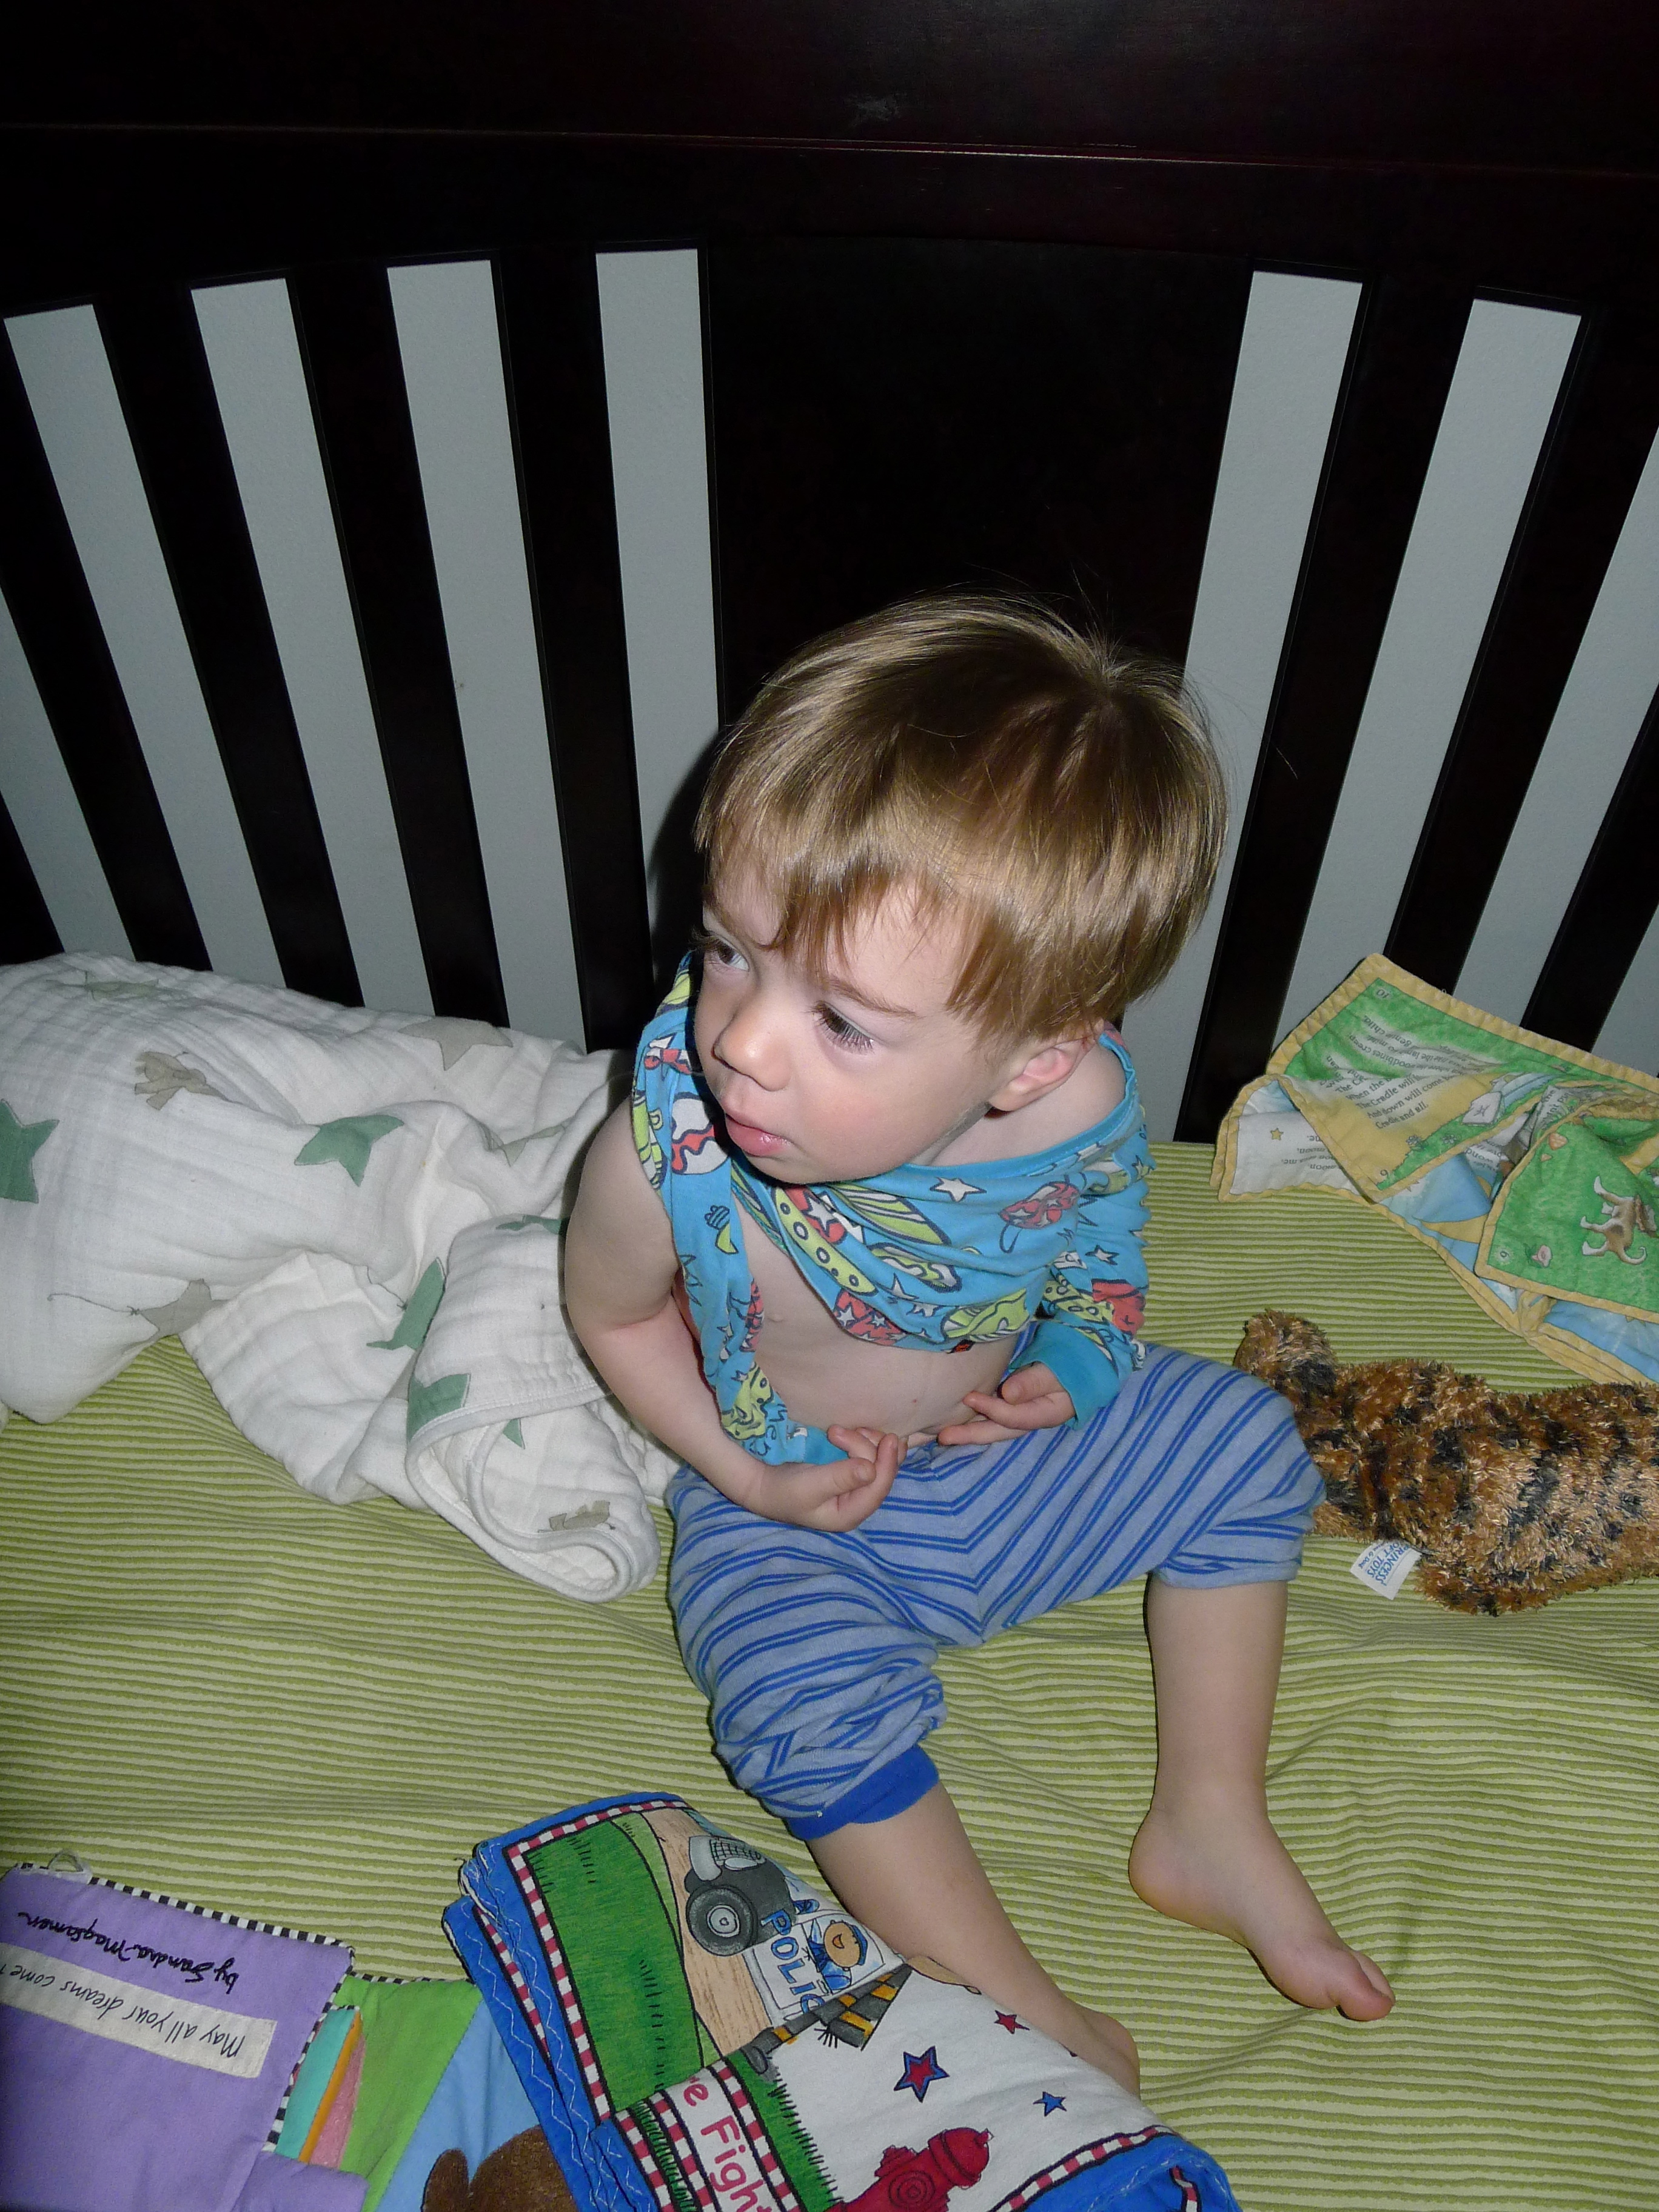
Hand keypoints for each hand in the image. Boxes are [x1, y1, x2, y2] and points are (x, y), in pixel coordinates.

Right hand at [740, 1429, 903, 1531]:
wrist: (764, 1481)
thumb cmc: (783, 1490)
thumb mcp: (809, 1486)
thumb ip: (839, 1478)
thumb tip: (871, 1470)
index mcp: (849, 1513)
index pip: (878, 1490)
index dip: (887, 1464)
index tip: (890, 1438)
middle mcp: (857, 1500)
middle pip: (879, 1470)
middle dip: (864, 1446)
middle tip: (834, 1431)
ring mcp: (855, 1483)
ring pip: (876, 1458)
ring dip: (862, 1439)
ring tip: (834, 1431)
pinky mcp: (849, 1468)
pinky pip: (868, 1452)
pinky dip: (861, 1438)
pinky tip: (847, 1432)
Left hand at [934, 1362, 1074, 1445]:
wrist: (1081, 1363)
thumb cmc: (1071, 1363)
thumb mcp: (1057, 1371)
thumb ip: (1034, 1382)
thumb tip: (1008, 1394)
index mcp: (1046, 1414)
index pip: (1015, 1418)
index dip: (992, 1410)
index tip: (969, 1397)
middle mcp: (1031, 1420)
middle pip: (999, 1431)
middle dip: (971, 1435)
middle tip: (943, 1437)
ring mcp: (1021, 1414)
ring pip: (993, 1427)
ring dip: (969, 1431)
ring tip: (941, 1435)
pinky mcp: (1013, 1406)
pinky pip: (992, 1417)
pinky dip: (974, 1420)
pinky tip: (955, 1421)